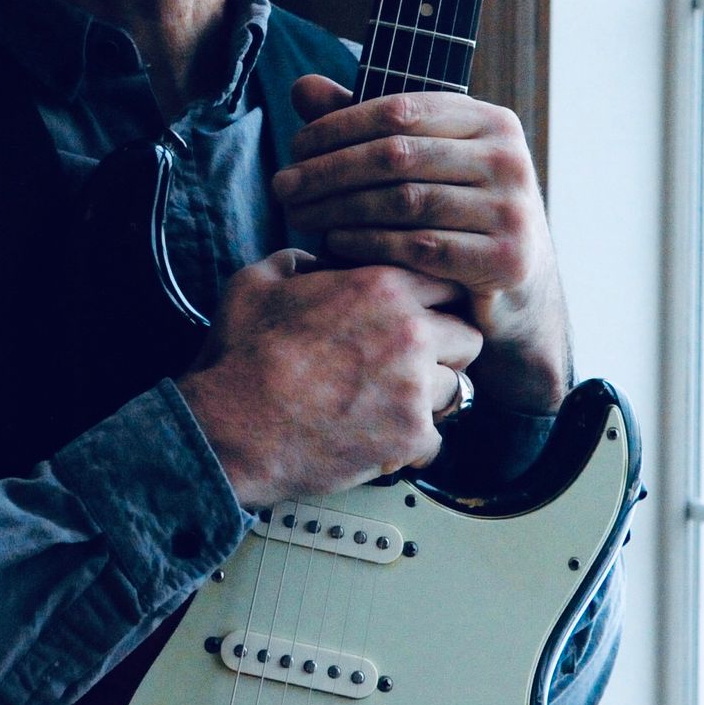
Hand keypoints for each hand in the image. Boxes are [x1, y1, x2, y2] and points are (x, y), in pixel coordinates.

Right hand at [177, 249, 481, 507]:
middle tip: (416, 361)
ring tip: (395, 402)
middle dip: (446, 347)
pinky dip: (412, 443)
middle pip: (468, 336)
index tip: (421, 314)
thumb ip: (297, 261)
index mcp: (380, 286)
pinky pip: (436, 440)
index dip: (433, 299)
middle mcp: (409, 333)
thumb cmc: (242, 354)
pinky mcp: (409, 437)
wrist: (235, 425)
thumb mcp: (258, 281)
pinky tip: (381, 435)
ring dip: (431, 396)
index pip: (446, 281)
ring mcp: (414, 388)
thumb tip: (315, 263)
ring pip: (457, 388)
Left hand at [272, 75, 571, 415]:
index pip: (400, 108)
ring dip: (339, 207)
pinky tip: (333, 242)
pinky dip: (368, 243)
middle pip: (397, 154)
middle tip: (282, 186)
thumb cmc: (454, 213)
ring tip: (298, 215)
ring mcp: (513, 209)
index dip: (339, 125)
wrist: (518, 290)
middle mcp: (509, 158)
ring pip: (405, 200)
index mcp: (490, 120)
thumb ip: (363, 124)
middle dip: (329, 170)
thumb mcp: (416, 161)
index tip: (294, 147)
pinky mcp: (507, 259)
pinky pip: (419, 246)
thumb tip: (302, 86)